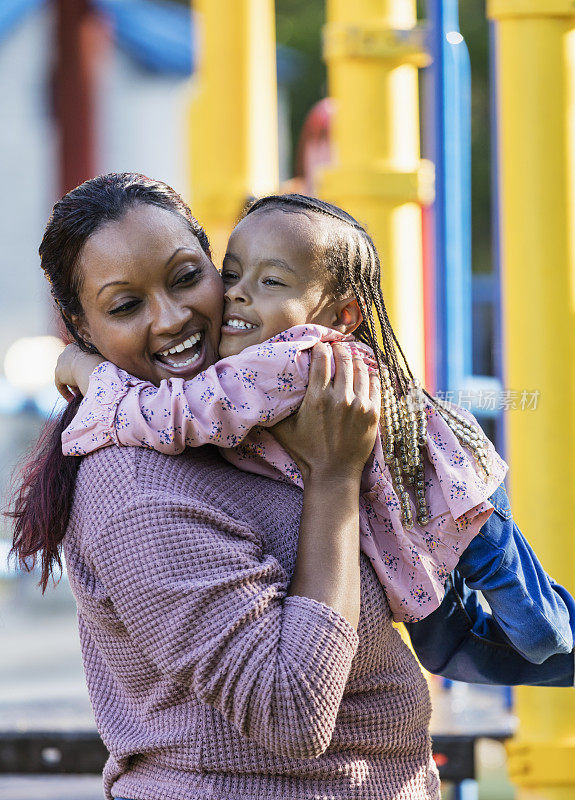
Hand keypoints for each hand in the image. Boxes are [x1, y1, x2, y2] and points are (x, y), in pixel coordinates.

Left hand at [55, 343, 103, 401]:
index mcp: (75, 346)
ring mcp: (60, 363)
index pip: (77, 359)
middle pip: (70, 367)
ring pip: (66, 376)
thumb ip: (99, 362)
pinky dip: (65, 392)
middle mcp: (65, 353)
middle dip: (76, 377)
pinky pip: (60, 385)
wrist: (89, 365)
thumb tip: (108, 369)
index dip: (83, 369)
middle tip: (84, 386)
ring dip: (72, 385)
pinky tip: (71, 399)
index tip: (88, 376)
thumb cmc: (99, 361)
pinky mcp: (58, 373)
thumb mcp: (100, 358)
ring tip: (80, 394)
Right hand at [271, 341, 380, 483]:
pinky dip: (369, 374)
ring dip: (355, 359)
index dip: (320, 347)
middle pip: (344, 358)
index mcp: (317, 397)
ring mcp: (360, 404)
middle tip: (336, 347)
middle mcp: (340, 397)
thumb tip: (259, 391)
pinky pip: (374, 383)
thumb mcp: (283, 429)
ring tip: (350, 357)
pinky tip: (364, 373)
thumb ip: (274, 408)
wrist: (333, 474)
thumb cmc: (306, 452)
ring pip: (361, 368)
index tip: (319, 346)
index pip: (322, 357)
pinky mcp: (373, 412)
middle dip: (339, 348)